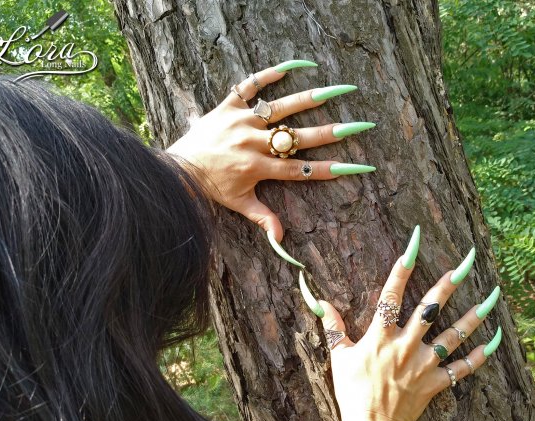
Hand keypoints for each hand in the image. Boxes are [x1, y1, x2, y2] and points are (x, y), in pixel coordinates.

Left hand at [166, 60, 375, 243]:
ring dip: (308, 99)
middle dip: (329, 133)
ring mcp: (240, 122)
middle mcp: (251, 143)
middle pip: (297, 138)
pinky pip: (247, 87)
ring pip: (279, 108)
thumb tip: (281, 239)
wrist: (177, 167)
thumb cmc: (211, 186)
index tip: (353, 167)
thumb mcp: (238, 203)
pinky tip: (290, 67)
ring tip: (335, 90)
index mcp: (256, 168)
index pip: (298, 170)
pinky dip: (266, 75)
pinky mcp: (227, 106)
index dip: (326, 170)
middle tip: (356, 126)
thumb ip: (263, 218)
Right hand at [299, 227, 502, 420]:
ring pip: (453, 335)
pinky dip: (480, 355)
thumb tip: (320, 302)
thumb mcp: (338, 357)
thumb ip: (332, 327)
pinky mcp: (436, 383)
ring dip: (473, 315)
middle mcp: (405, 345)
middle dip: (448, 284)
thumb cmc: (352, 392)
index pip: (390, 295)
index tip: (414, 245)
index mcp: (380, 336)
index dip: (402, 269)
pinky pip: (462, 368)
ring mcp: (424, 364)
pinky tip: (495, 340)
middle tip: (465, 263)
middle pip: (430, 309)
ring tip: (492, 296)